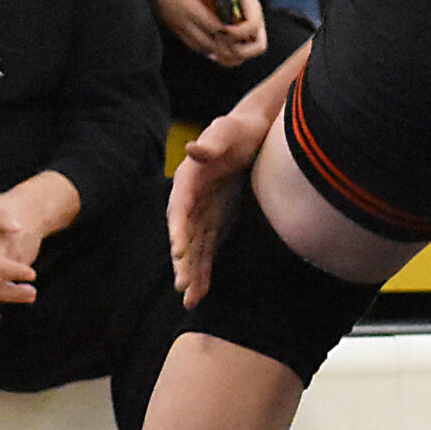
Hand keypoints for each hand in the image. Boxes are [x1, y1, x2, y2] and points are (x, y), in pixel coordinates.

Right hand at [157, 0, 265, 66]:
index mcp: (188, 7)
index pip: (214, 26)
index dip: (230, 31)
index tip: (243, 30)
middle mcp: (182, 22)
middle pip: (209, 42)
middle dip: (227, 45)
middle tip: (242, 43)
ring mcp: (177, 27)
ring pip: (200, 47)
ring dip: (217, 49)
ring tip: (233, 48)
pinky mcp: (174, 29)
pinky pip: (192, 45)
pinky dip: (206, 48)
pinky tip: (216, 47)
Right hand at [170, 106, 267, 304]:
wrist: (252, 132)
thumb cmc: (238, 129)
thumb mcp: (227, 131)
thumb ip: (212, 142)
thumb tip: (193, 149)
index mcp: (188, 179)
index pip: (180, 207)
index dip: (178, 228)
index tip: (178, 249)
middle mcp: (191, 199)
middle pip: (183, 234)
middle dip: (183, 260)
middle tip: (182, 285)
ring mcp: (203, 212)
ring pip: (194, 248)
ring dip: (191, 273)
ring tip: (190, 299)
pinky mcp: (215, 221)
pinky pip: (207, 250)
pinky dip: (203, 270)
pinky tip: (201, 293)